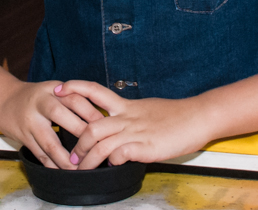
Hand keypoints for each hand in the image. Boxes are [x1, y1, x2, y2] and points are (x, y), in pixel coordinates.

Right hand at [0, 80, 104, 168]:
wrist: (3, 99)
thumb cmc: (35, 97)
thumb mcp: (53, 90)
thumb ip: (73, 100)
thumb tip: (101, 118)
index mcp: (52, 90)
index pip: (75, 99)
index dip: (92, 113)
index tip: (106, 127)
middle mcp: (40, 103)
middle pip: (62, 117)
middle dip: (82, 135)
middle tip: (98, 148)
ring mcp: (30, 121)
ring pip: (50, 142)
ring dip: (66, 158)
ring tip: (80, 167)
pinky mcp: (23, 137)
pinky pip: (40, 154)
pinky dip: (52, 165)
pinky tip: (63, 171)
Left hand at [55, 81, 212, 168]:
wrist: (198, 116)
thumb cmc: (176, 116)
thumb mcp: (147, 110)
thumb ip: (129, 118)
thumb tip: (118, 130)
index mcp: (127, 106)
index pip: (95, 91)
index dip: (75, 88)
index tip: (59, 89)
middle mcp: (127, 117)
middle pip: (91, 126)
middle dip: (76, 143)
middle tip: (70, 157)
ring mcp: (135, 132)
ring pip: (100, 142)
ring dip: (87, 158)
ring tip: (82, 169)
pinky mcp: (145, 146)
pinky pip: (121, 153)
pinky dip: (112, 160)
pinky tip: (111, 165)